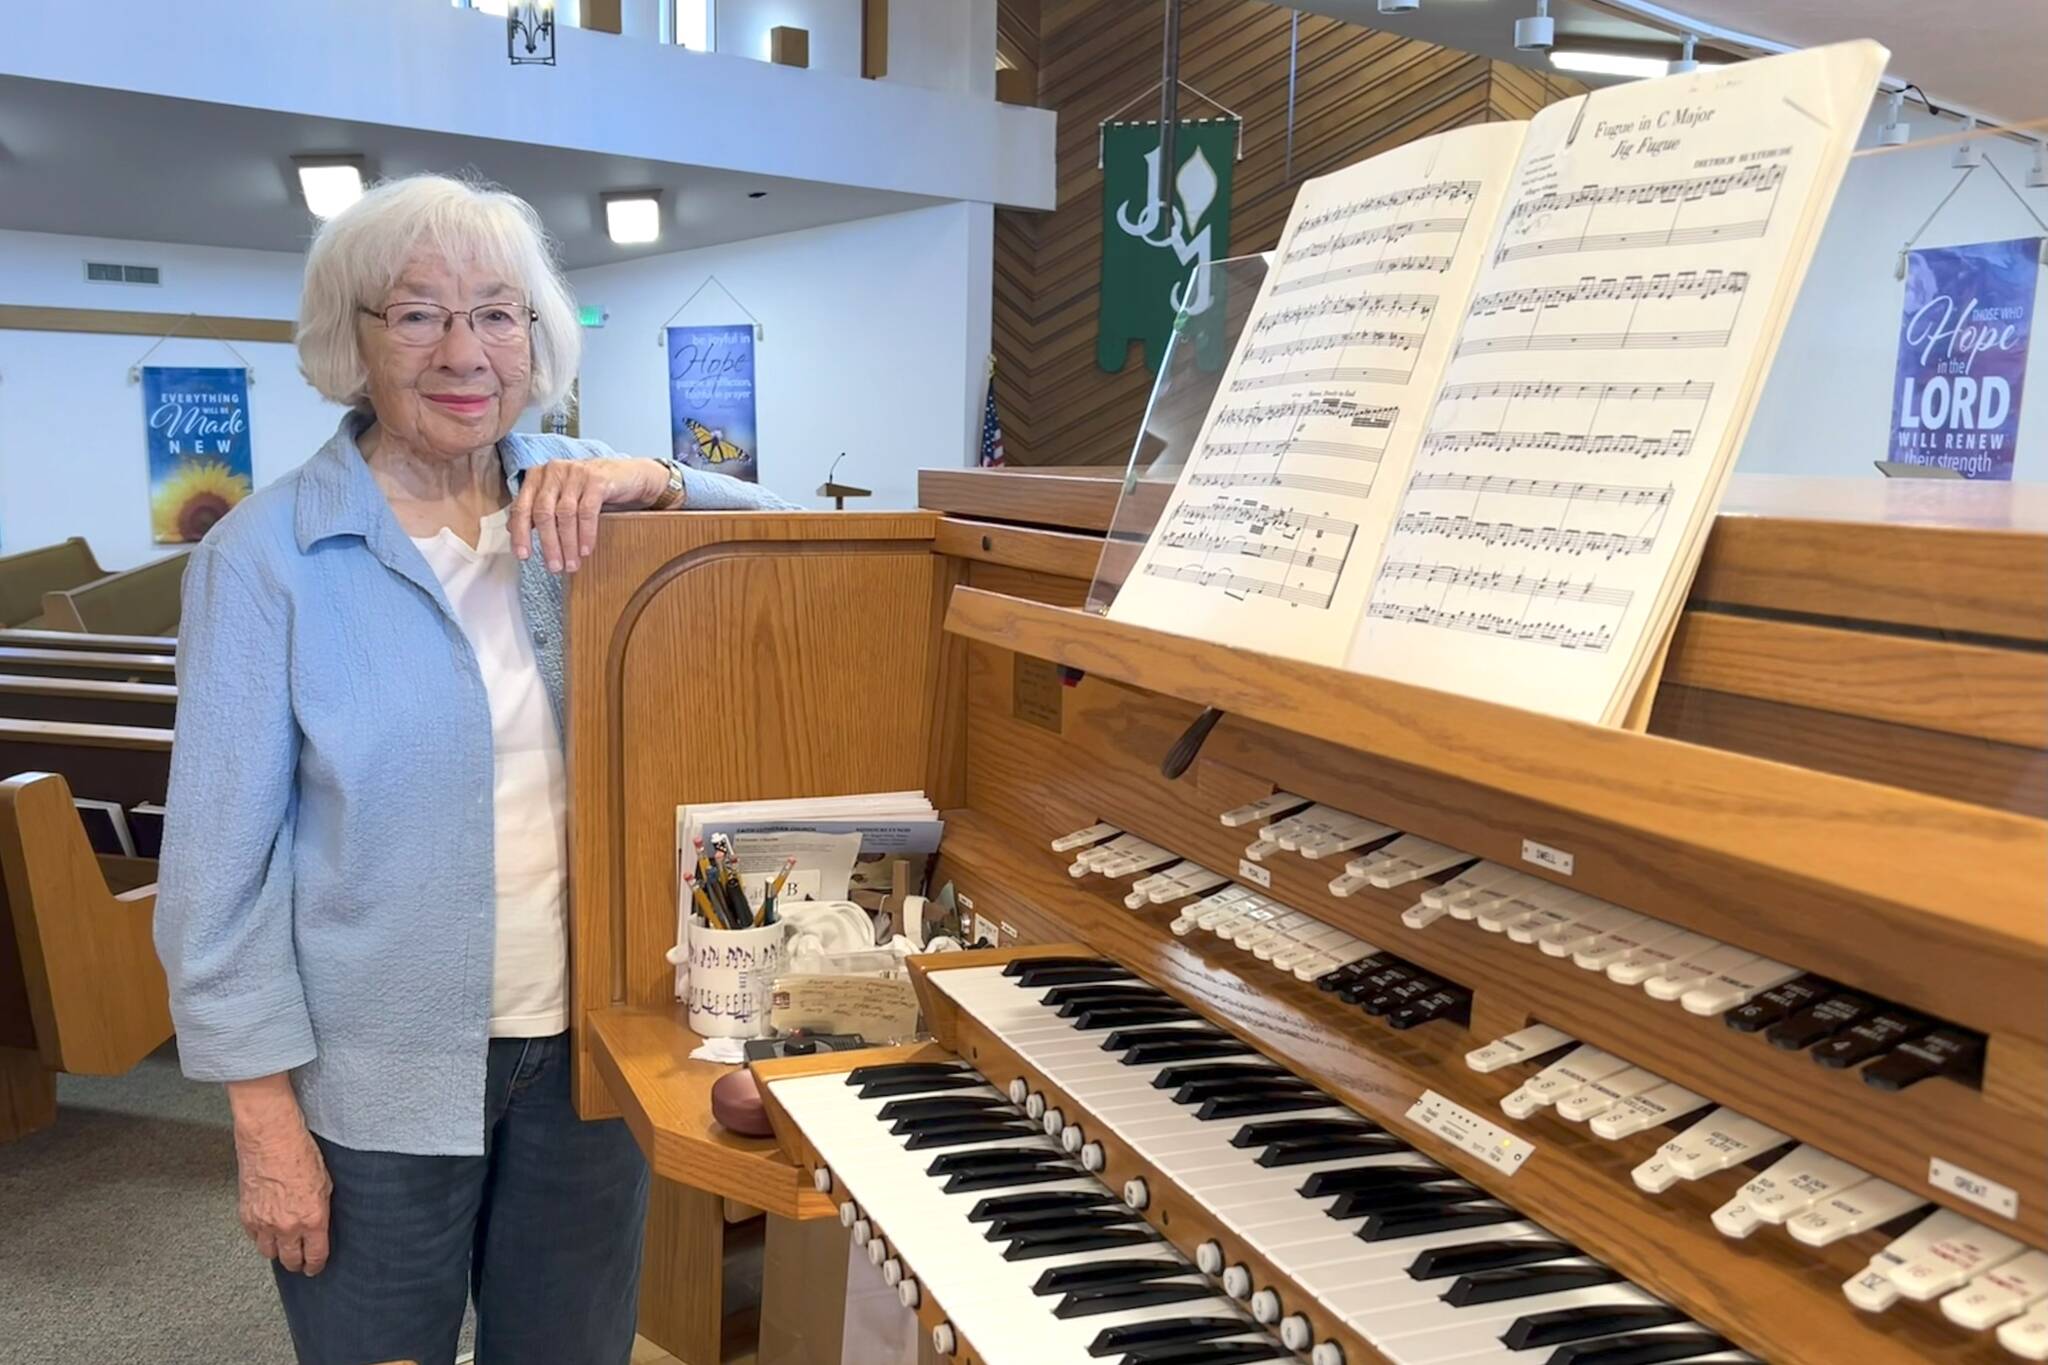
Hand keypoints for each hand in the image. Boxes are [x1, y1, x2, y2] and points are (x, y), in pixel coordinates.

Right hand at [228, 1076, 332, 1275]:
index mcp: (312, 1218)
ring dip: (277, 1252)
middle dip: (297, 1263)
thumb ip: (322, 1208)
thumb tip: (320, 1223)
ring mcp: (264, 1223)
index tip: (315, 1268)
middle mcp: (287, 1226)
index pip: (315, 1256)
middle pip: (291, 1260)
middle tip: (300, 1261)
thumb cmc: (300, 1153)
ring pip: (269, 1253)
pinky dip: (261, 1238)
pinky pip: (254, 1238)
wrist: (271, 1138)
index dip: (316, 1266)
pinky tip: (267, 1231)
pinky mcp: (246, 1216)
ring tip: (283, 1247)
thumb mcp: (326, 1182)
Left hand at [510, 456, 670, 572]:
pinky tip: (586, 550)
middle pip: (543, 512)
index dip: (521, 533)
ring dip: (567, 544)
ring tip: (572, 564)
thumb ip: (537, 509)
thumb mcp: (561, 497)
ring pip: (565, 514)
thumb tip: (512, 528)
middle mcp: (554, 470)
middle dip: (548, 543)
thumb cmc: (590, 489)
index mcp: (538, 475)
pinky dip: (586, 534)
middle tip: (554, 567)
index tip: (523, 556)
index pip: (522, 507)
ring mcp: (575, 473)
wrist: (629, 476)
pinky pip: (587, 512)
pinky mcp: (597, 480)